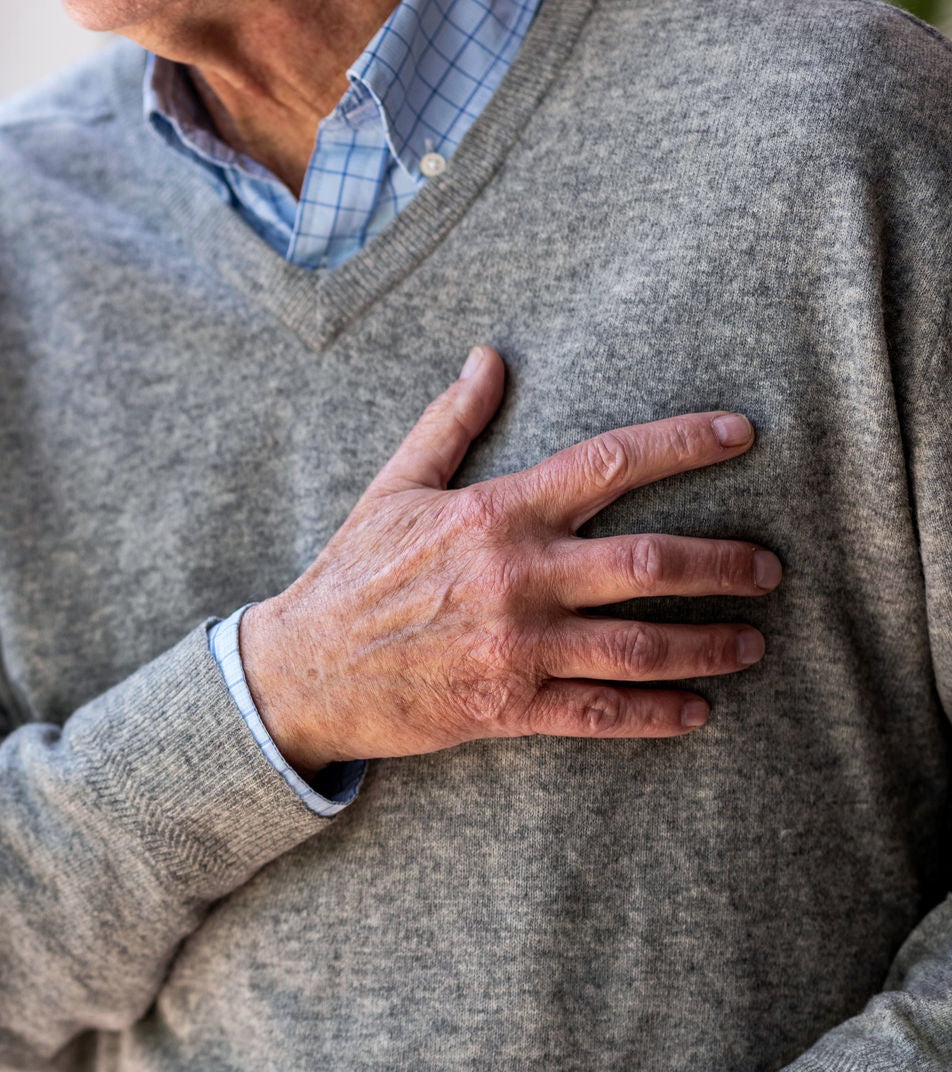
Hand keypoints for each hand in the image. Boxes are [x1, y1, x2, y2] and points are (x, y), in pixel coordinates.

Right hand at [243, 346, 779, 772]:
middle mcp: (517, 577)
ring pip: (640, 645)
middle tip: (769, 568)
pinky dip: (659, 714)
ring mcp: (517, 647)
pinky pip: (602, 713)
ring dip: (709, 643)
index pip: (607, 465)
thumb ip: (451, 424)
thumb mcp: (394, 487)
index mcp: (495, 513)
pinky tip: (698, 709)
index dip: (683, 445)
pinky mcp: (509, 706)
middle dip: (724, 564)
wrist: (302, 669)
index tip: (741, 435)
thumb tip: (488, 358)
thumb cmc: (351, 573)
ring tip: (751, 641)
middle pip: (650, 564)